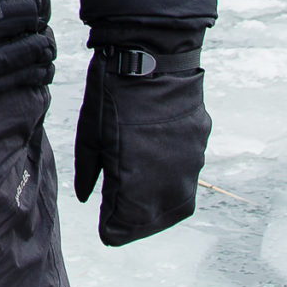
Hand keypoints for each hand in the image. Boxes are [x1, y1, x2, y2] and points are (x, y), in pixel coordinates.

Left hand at [73, 49, 209, 245]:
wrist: (152, 56)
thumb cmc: (113, 93)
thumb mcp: (91, 133)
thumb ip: (88, 172)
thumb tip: (87, 199)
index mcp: (135, 181)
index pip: (125, 226)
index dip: (113, 230)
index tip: (105, 229)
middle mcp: (167, 180)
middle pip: (154, 220)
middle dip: (136, 224)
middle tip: (120, 221)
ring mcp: (189, 163)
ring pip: (177, 202)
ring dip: (158, 208)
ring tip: (140, 202)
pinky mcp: (199, 145)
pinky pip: (189, 175)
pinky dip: (172, 182)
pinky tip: (157, 173)